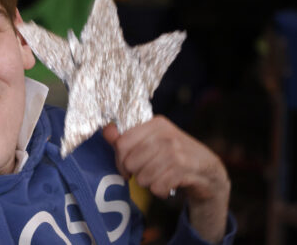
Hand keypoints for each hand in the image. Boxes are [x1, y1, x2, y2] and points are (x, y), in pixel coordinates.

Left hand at [102, 115, 229, 242]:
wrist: (208, 171)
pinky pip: (157, 187)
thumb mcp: (152, 142)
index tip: (126, 167)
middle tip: (147, 173)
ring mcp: (176, 150)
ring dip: (148, 184)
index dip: (120, 160)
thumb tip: (106, 131)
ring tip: (159, 178)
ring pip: (143, 176)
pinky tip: (168, 186)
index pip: (122, 143)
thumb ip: (127, 138)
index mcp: (156, 124)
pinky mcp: (184, 168)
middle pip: (130, 162)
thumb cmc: (174, 156)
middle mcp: (166, 134)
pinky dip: (159, 191)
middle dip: (135, 174)